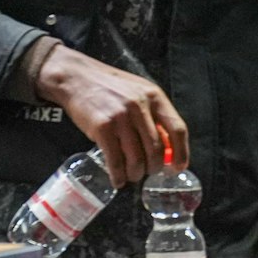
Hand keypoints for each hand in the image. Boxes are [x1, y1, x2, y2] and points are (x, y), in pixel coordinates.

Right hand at [35, 46, 189, 186]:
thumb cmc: (108, 86)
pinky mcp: (103, 127)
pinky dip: (118, 176)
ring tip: (131, 176)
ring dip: (135, 174)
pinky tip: (117, 179)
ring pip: (137, 159)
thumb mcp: (138, 92)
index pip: (177, 129)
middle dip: (153, 168)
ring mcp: (121, 117)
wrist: (76, 77)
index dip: (181, 153)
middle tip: (147, 172)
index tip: (178, 167)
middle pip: (157, 150)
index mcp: (154, 96)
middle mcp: (140, 106)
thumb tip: (166, 146)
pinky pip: (115, 161)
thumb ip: (152, 115)